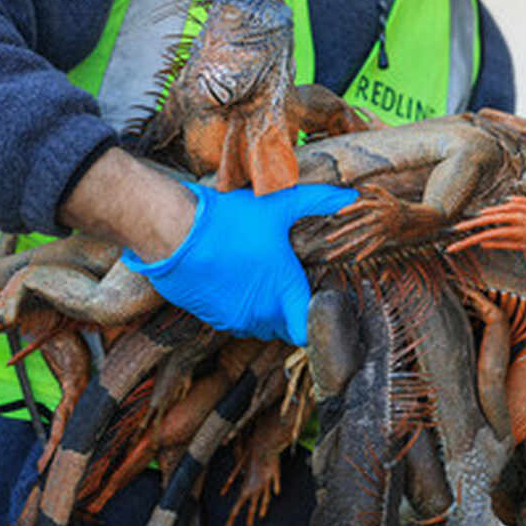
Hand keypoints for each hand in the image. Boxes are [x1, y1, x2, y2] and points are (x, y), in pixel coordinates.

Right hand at [122, 182, 356, 343]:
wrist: (174, 231)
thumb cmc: (230, 220)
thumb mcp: (279, 205)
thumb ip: (318, 201)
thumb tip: (352, 195)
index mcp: (284, 292)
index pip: (307, 331)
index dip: (313, 320)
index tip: (314, 304)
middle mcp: (262, 314)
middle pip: (285, 330)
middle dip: (290, 314)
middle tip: (288, 289)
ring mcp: (235, 319)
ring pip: (259, 329)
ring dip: (264, 314)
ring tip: (263, 285)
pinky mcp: (212, 318)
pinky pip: (235, 324)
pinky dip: (240, 312)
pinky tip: (237, 285)